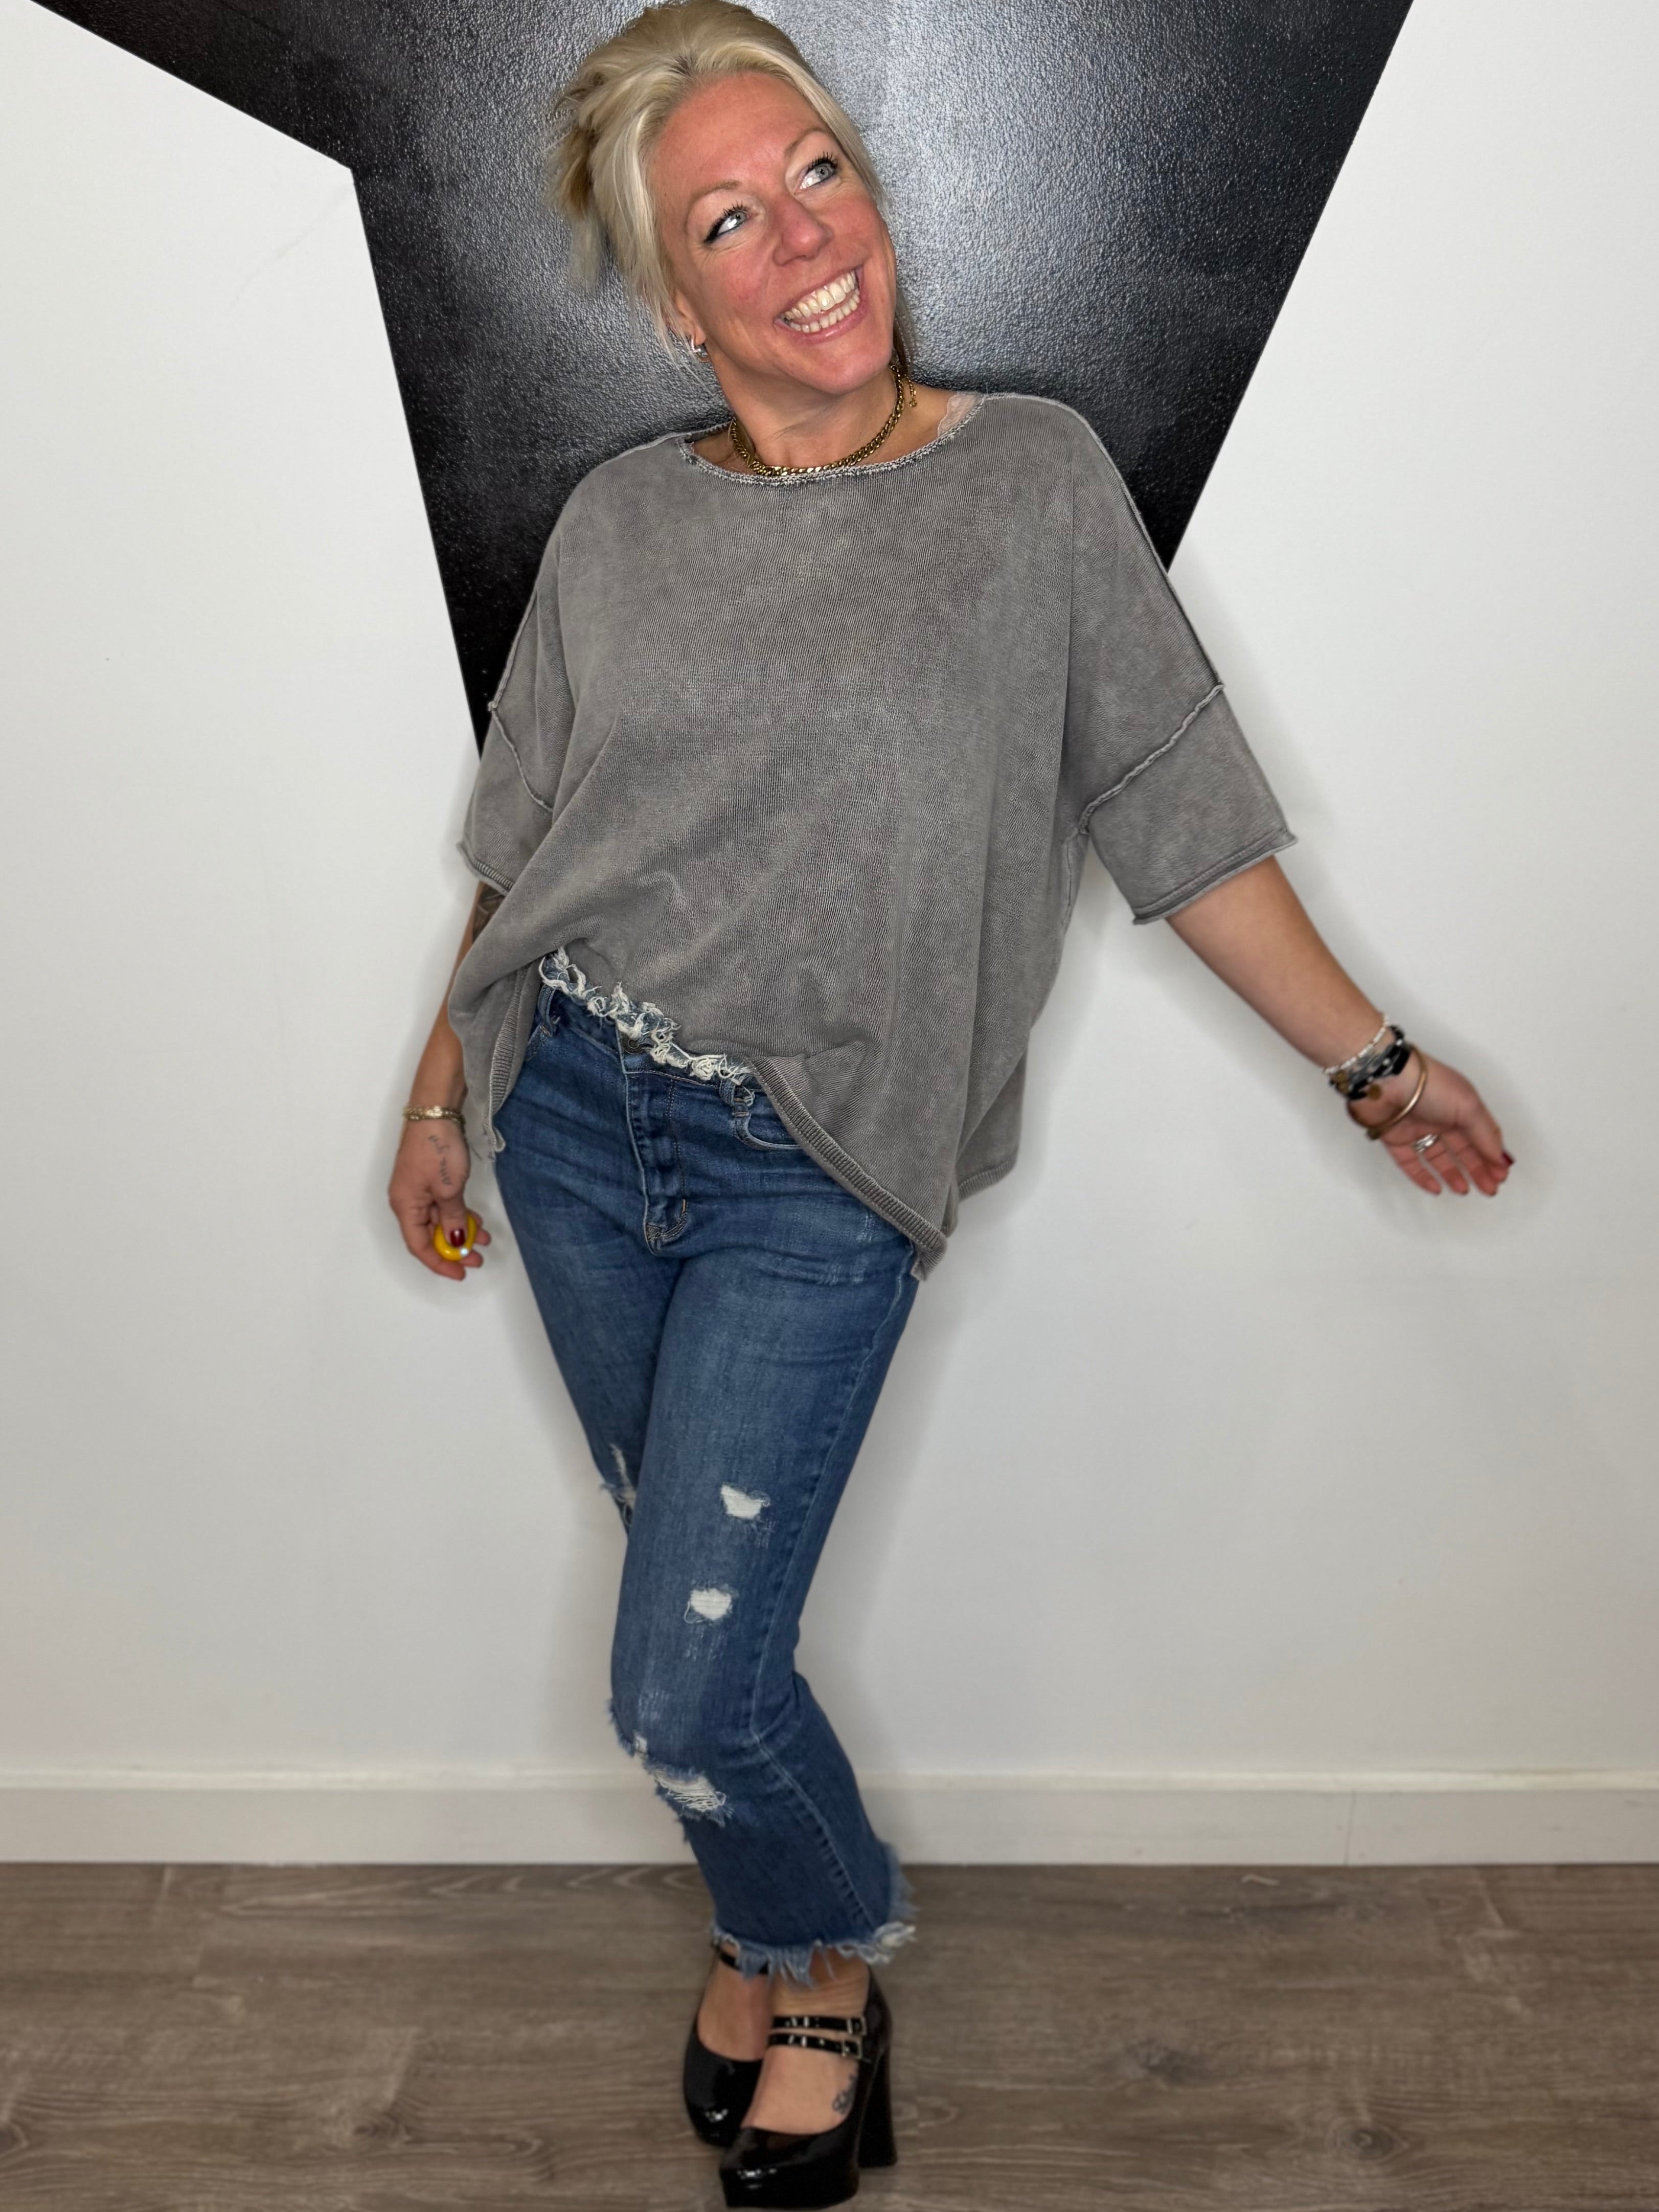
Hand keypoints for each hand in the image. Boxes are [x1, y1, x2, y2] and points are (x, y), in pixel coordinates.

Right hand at [388, 1118, 493, 1278]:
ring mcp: (418, 1190)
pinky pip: (443, 1205)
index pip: (419, 1246)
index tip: (460, 1273)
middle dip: (453, 1249)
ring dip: (460, 1231)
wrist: (435, 1112)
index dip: (439, 1263)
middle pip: (429, 1235)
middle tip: (476, 1260)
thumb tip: (454, 1242)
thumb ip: (452, 1218)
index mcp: (405, 1207)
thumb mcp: (449, 1189)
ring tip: (483, 1240)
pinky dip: (459, 1214)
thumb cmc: (437, 1149)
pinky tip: (476, 1221)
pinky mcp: (429, 1179)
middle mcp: (407, 1201)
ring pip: (439, 1220)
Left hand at [1348, 1052, 1511, 1196]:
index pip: (1481, 1134)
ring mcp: (1417, 1128)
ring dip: (1452, 1174)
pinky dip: (1422, 1176)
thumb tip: (1500, 1158)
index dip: (1492, 1155)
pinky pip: (1409, 1162)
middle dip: (1477, 1168)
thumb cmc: (1430, 1087)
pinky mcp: (1394, 1138)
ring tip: (1464, 1190)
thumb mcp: (1468, 1107)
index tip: (1501, 1175)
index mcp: (1461, 1105)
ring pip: (1437, 1156)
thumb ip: (1485, 1134)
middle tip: (1489, 1189)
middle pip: (1462, 1148)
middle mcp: (1440, 1117)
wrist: (1385, 1081)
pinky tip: (1436, 1189)